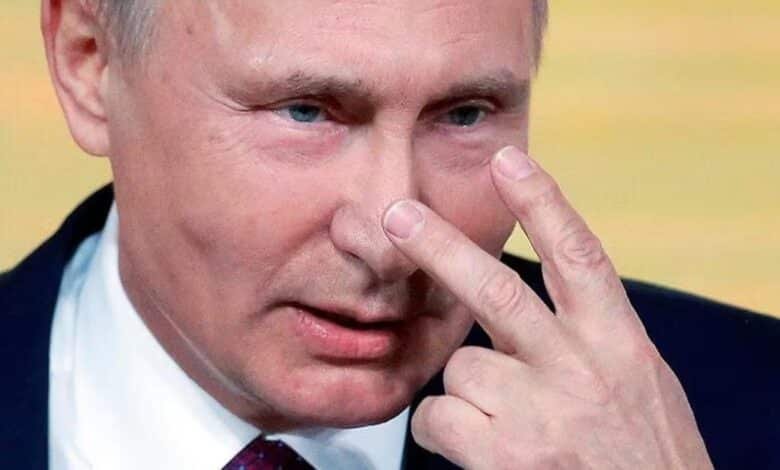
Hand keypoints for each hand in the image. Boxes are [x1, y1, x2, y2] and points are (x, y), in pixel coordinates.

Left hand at [382, 147, 711, 468]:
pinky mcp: (504, 454)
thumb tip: (540, 302)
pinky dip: (446, 429)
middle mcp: (579, 369)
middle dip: (442, 247)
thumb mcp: (639, 385)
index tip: (509, 160)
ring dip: (469, 390)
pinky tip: (481, 449)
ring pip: (462, 368)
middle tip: (398, 214)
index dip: (543, 202)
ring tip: (506, 422)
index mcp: (620, 345)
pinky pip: (438, 417)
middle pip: (499, 290)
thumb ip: (592, 340)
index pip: (580, 257)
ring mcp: (540, 411)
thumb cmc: (648, 460)